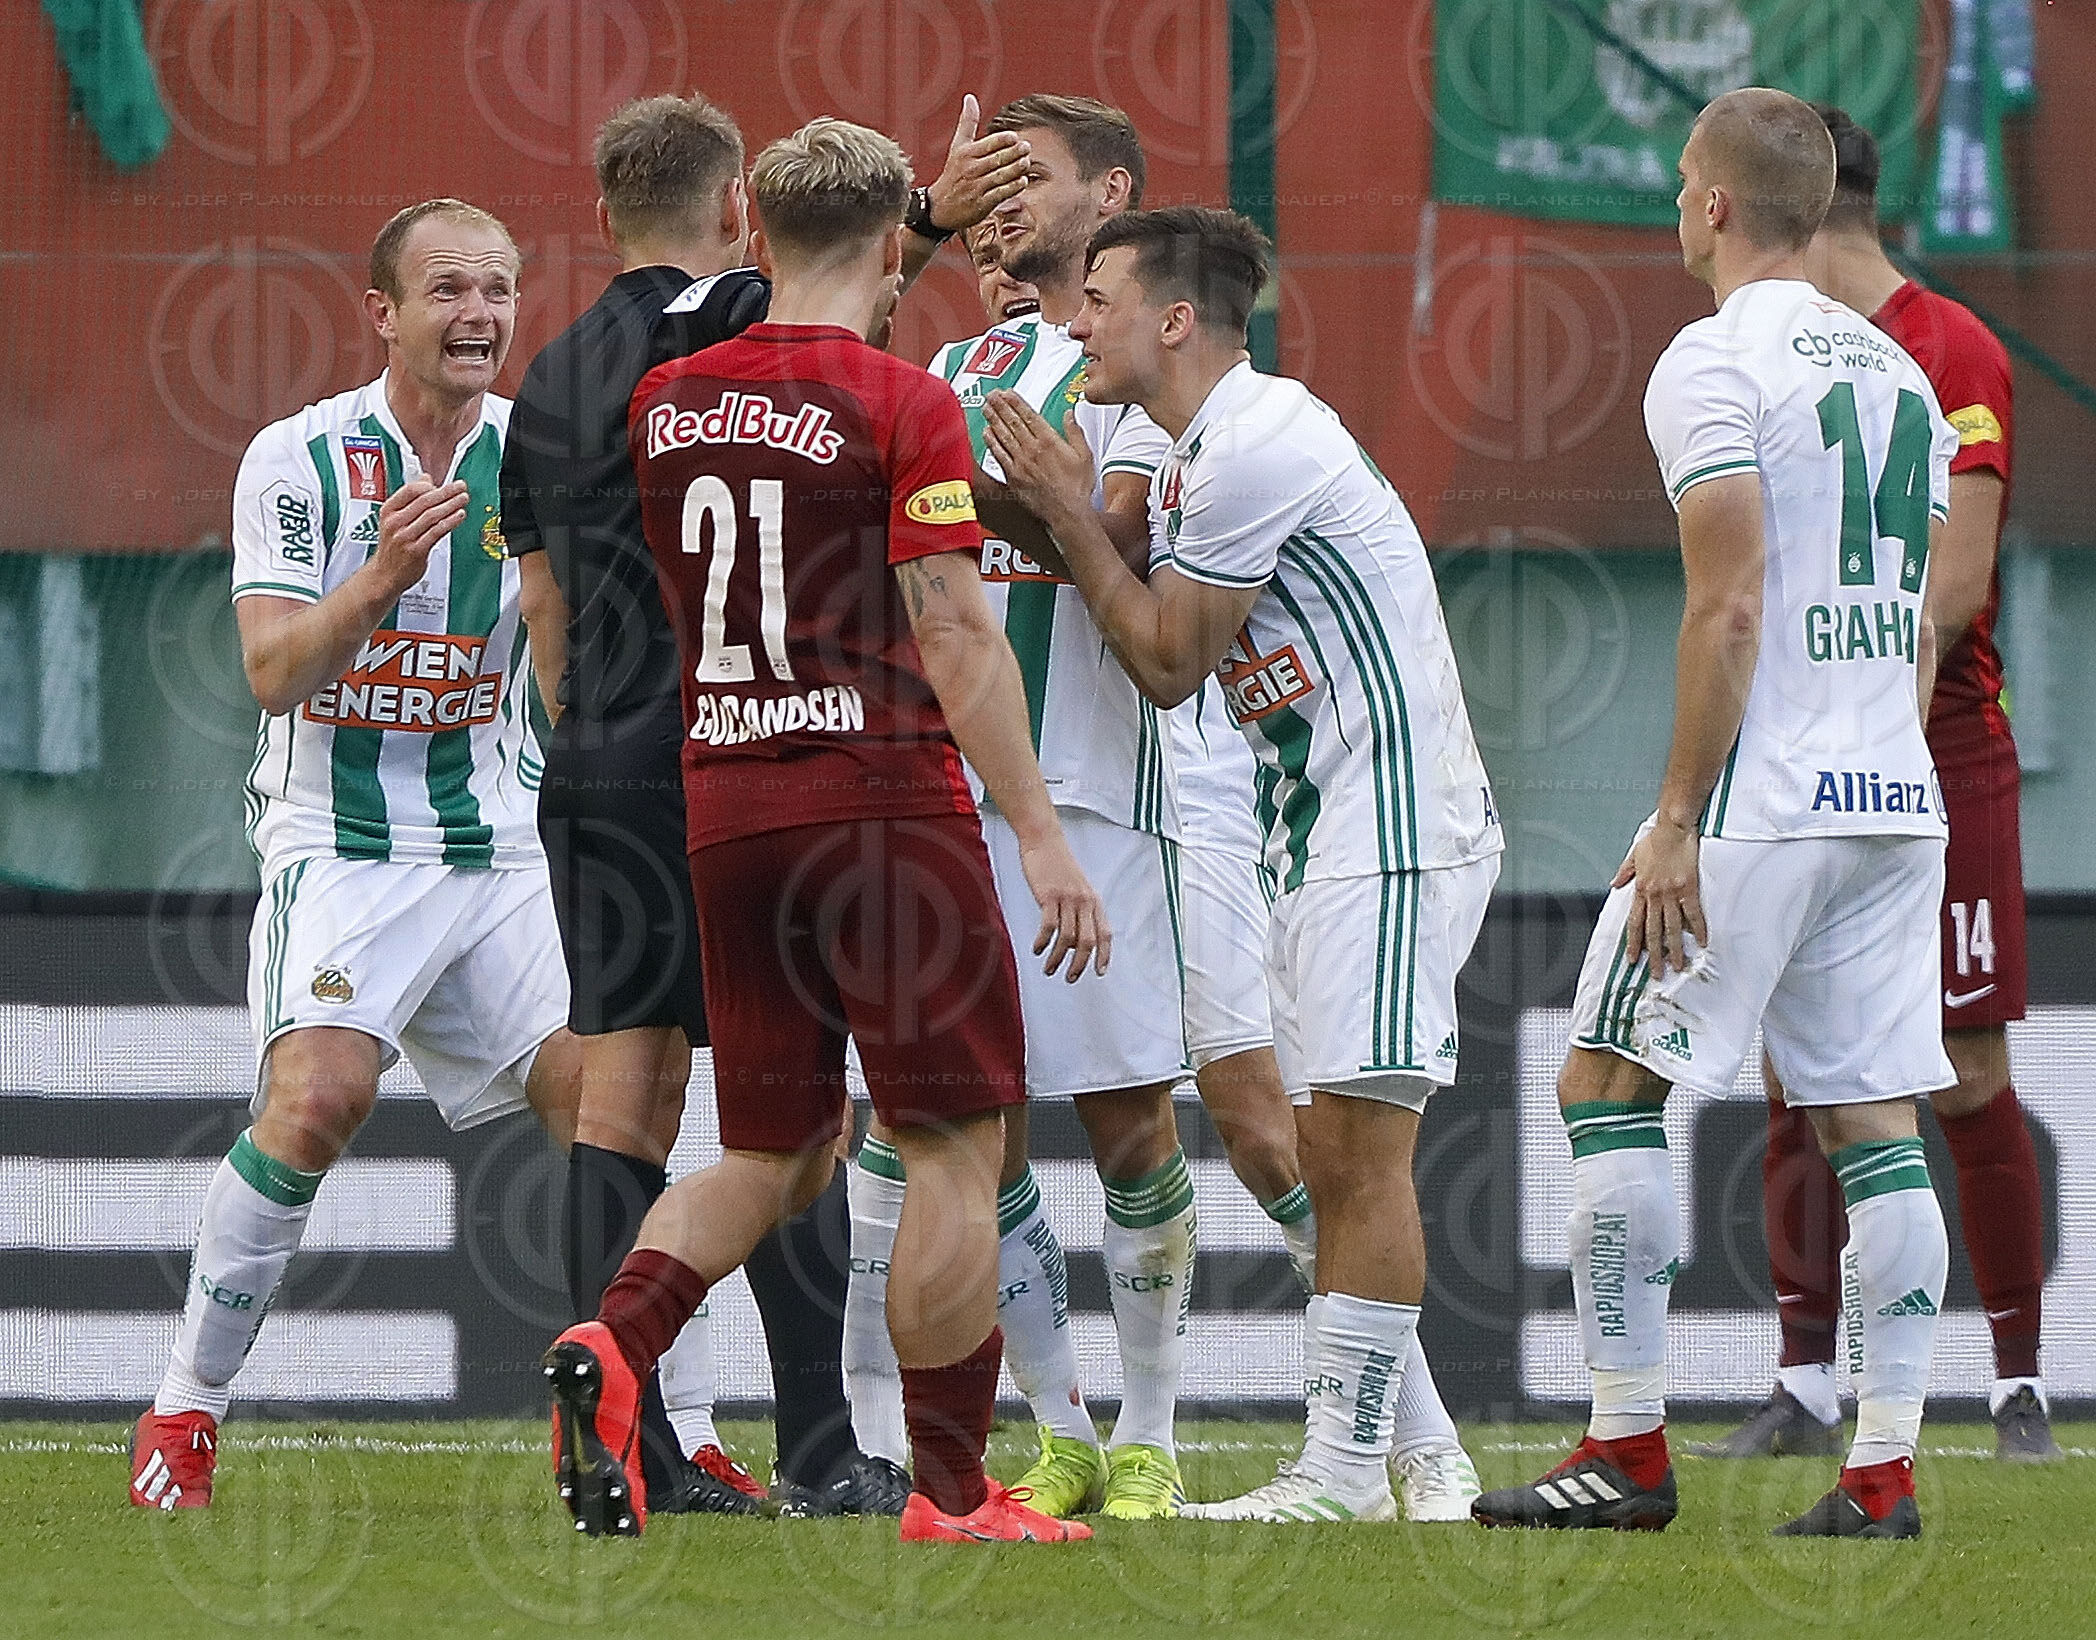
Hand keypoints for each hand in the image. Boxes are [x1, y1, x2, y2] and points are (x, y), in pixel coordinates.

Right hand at [373, 477, 466, 593]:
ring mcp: (405, 536)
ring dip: (451, 505)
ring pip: (432, 515)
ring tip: (463, 499)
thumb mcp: (394, 519)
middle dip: (446, 492)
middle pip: (424, 501)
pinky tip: (459, 516)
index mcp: (388, 511)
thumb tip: (425, 478)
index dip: (429, 485)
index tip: (445, 483)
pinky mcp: (416, 550)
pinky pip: (436, 532)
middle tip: (461, 487)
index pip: (410, 490)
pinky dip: (450, 522)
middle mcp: (395, 522)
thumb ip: (410, 498)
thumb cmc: (392, 547)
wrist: (384, 575)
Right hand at [923, 95, 1029, 234]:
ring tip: (1027, 162)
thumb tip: (970, 98)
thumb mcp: (957, 147)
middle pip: (997, 159)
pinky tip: (1023, 181)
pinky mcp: (982, 204)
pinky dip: (1013, 187)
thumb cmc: (954, 173)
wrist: (940, 208)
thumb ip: (967, 123)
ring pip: (1001, 176)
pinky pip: (1001, 194)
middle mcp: (971, 170)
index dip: (1004, 140)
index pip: (988, 144)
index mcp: (966, 154)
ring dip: (1016, 169)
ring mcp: (976, 188)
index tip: (1015, 137)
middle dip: (1014, 153)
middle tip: (1027, 147)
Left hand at [983, 390, 1094, 522]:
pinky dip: (992, 443)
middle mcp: (1033, 449)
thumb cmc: (1077, 488)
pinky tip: (986, 432)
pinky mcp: (1014, 477)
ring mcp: (1021, 463)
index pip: (1030, 416)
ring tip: (986, 407)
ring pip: (1004, 436)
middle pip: (1013, 422)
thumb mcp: (1084, 455)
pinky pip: (1000, 456)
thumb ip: (1075, 432)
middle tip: (991, 395)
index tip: (1008, 393)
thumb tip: (1070, 414)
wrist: (1067, 512)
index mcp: (1050, 441)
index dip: (1017, 403)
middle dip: (1001, 406)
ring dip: (994, 420)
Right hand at [1016, 828, 1110, 981]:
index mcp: (1094, 901)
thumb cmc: (1058, 865)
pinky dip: (1043, 942)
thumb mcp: (1077, 888)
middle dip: (1079, 964)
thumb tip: (1074, 940)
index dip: (1104, 955)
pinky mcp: (1049, 896)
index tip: (1100, 971)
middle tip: (1070, 978)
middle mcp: (1085, 901)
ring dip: (1057, 959)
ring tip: (1049, 969)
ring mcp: (1067, 899)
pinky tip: (1037, 949)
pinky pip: (1049, 927)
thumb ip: (1079, 911)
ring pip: (1067, 938)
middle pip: (1087, 942)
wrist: (1044, 841)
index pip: (1105, 934)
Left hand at [1616, 819, 1706, 977]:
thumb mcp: (1634, 855)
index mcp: (1641, 889)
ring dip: (1675, 949)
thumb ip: (1625, 872)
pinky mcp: (1689, 889)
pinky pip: (1694, 914)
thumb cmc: (1656, 840)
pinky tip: (1703, 942)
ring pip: (1672, 928)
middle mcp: (1654, 895)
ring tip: (1678, 966)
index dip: (1633, 943)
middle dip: (1654, 955)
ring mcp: (1671, 894)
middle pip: (1652, 932)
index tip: (1632, 959)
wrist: (1673, 828)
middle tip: (1657, 974)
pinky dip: (1699, 929)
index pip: (1634, 923)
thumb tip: (1615, 883)